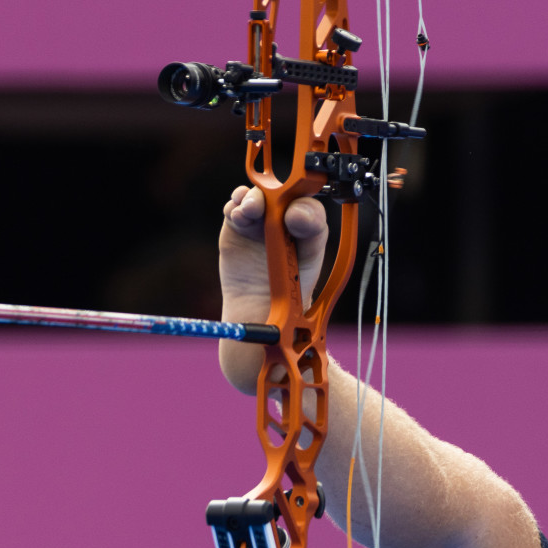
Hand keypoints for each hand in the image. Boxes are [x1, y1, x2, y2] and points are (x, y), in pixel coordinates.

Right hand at [218, 185, 327, 392]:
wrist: (254, 326)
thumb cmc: (283, 320)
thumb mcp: (297, 317)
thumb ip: (299, 315)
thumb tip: (301, 350)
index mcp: (311, 246)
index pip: (312, 218)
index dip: (305, 215)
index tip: (296, 221)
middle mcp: (288, 231)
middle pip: (286, 199)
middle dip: (277, 197)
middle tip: (264, 206)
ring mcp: (262, 227)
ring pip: (260, 200)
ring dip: (252, 199)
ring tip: (246, 211)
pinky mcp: (238, 228)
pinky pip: (237, 207)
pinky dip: (235, 204)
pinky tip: (235, 214)